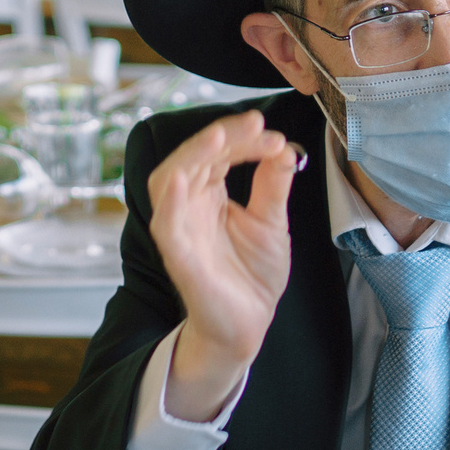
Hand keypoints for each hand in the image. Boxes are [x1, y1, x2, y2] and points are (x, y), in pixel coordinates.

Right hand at [146, 110, 301, 419]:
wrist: (249, 324)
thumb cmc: (252, 275)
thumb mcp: (271, 221)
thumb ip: (272, 184)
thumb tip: (283, 146)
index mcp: (208, 194)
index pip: (218, 152)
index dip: (242, 137)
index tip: (272, 134)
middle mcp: (189, 206)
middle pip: (193, 157)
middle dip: (222, 135)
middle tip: (254, 124)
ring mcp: (180, 230)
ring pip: (170, 180)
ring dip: (192, 155)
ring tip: (219, 137)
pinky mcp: (178, 257)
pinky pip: (165, 225)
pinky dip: (169, 200)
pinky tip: (180, 178)